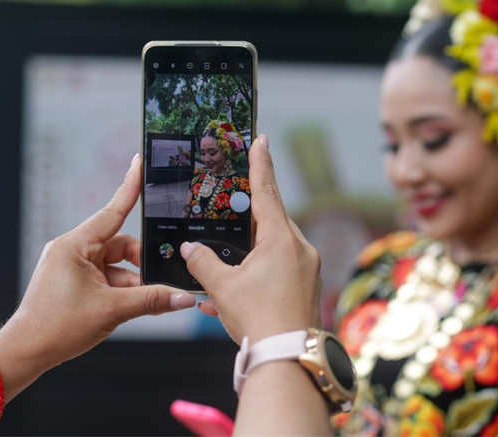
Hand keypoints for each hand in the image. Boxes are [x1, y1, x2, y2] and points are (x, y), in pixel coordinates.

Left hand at [0, 154, 195, 373]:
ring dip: (132, 282)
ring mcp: (73, 266)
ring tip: (139, 303)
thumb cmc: (56, 327)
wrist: (25, 352)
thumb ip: (152, 300)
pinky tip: (129, 306)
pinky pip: (107, 277)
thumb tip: (183, 297)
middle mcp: (72, 250)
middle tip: (160, 281)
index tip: (141, 162)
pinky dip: (121, 290)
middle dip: (141, 263)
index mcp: (75, 245)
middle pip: (121, 245)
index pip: (113, 211)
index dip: (130, 186)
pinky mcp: (74, 281)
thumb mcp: (112, 311)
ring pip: (117, 264)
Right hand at [182, 135, 321, 344]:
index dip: (260, 163)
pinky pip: (281, 268)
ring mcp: (307, 268)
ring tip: (231, 258)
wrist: (288, 358)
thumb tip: (190, 248)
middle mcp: (300, 248)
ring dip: (253, 248)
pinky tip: (239, 289)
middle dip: (251, 214)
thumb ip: (203, 263)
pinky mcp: (308, 287)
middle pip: (272, 220)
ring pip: (276, 246)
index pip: (266, 190)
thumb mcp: (222, 289)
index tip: (261, 139)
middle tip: (235, 203)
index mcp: (281, 239)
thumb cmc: (258, 319)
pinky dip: (260, 271)